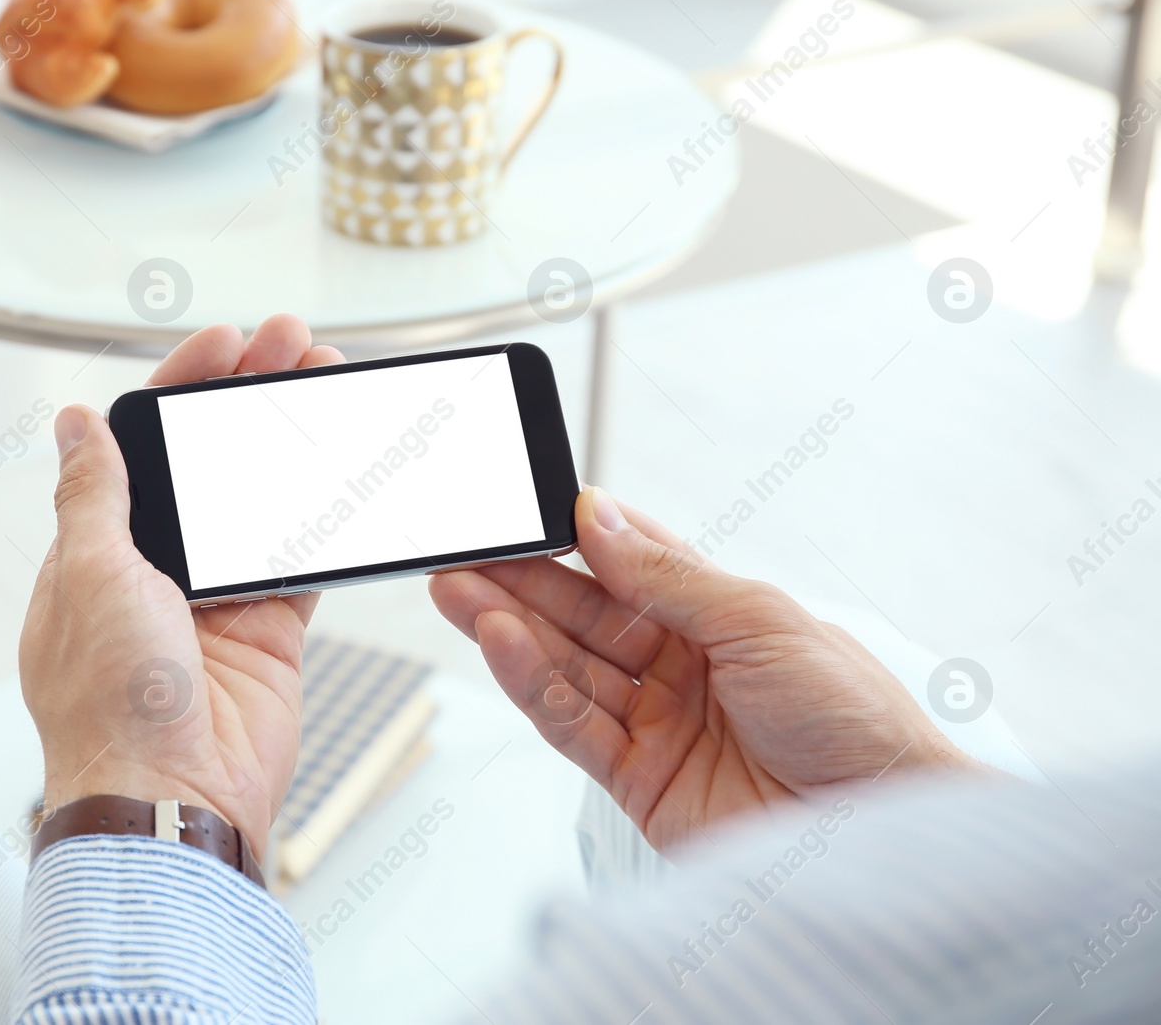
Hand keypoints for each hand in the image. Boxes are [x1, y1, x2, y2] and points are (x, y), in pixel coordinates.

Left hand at [18, 315, 342, 859]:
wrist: (170, 803)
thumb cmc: (111, 708)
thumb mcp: (90, 579)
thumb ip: (94, 496)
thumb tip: (74, 426)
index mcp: (96, 553)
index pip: (141, 446)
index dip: (182, 387)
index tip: (225, 345)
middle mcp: (154, 573)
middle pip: (208, 463)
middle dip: (248, 399)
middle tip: (292, 346)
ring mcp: (214, 603)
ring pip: (261, 501)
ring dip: (293, 444)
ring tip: (328, 387)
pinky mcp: (267, 633)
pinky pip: (300, 559)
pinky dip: (324, 515)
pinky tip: (346, 467)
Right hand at [429, 486, 984, 854]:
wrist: (884, 830)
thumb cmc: (854, 718)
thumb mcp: (761, 621)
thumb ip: (666, 576)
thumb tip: (595, 517)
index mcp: (720, 615)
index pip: (628, 561)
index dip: (572, 535)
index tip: (518, 509)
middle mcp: (683, 665)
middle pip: (584, 614)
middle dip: (520, 581)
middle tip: (461, 551)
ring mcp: (657, 723)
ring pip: (567, 665)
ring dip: (508, 627)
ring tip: (456, 590)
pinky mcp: (638, 781)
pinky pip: (572, 723)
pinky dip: (531, 684)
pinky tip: (498, 644)